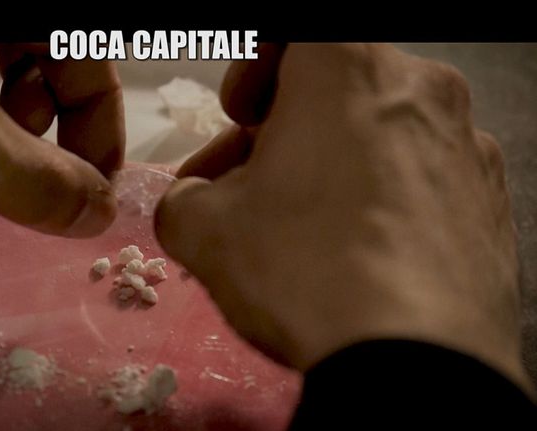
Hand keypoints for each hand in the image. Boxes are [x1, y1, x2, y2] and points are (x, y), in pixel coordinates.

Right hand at [155, 43, 530, 392]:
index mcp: (350, 68)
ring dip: (333, 164)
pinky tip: (359, 256)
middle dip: (283, 128)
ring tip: (303, 229)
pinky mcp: (494, 202)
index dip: (255, 65)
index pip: (295, 35)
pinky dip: (384, 200)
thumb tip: (190, 201)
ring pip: (382, 133)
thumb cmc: (303, 268)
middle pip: (338, 87)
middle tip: (252, 182)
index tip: (240, 114)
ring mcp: (469, 145)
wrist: (415, 364)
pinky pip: (424, 178)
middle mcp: (423, 89)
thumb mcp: (204, 230)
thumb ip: (182, 198)